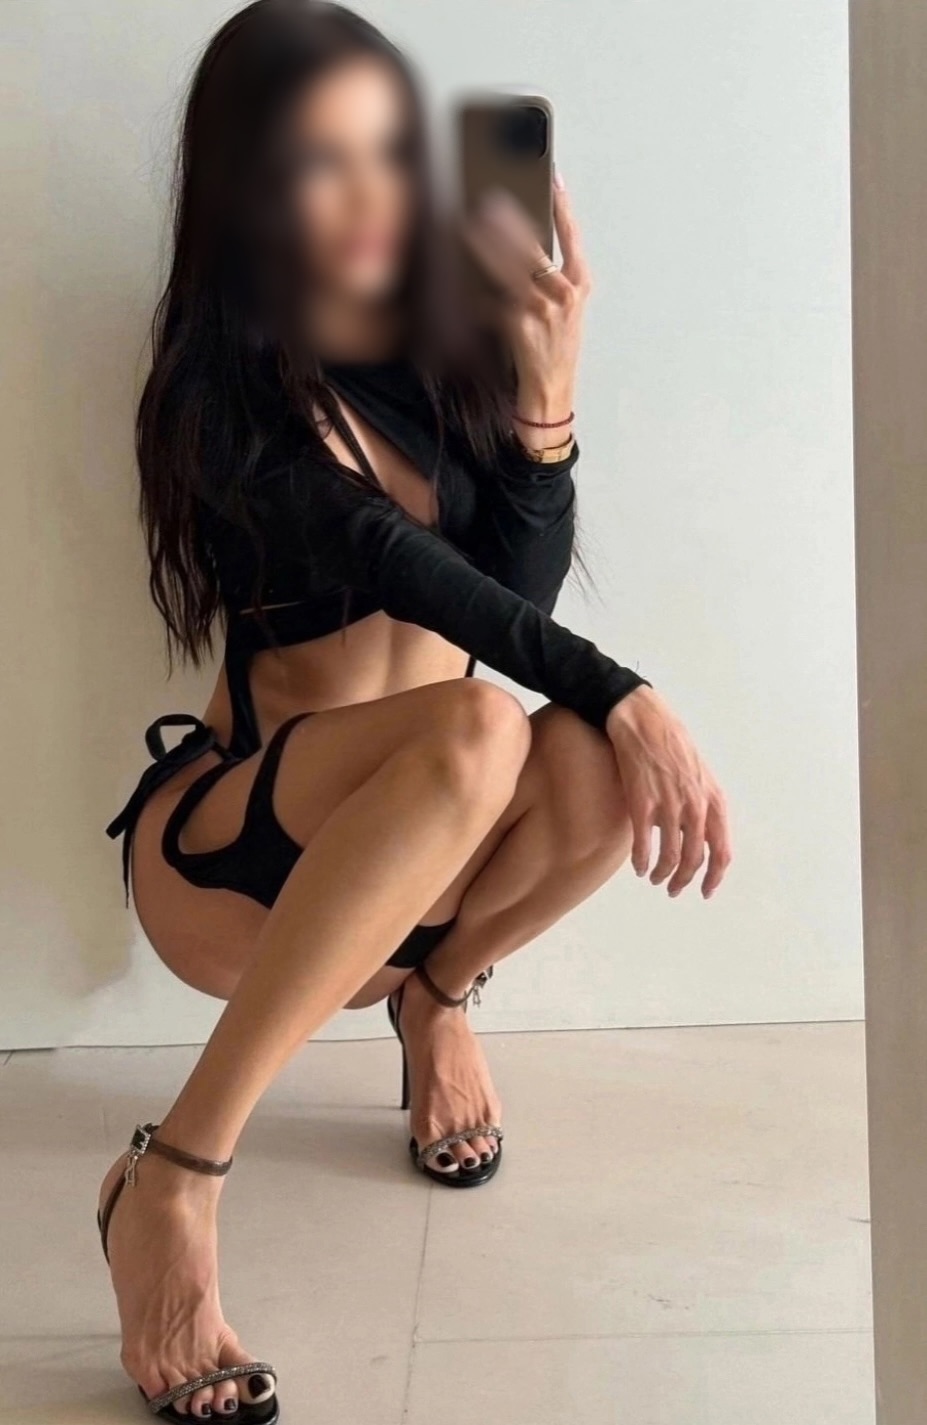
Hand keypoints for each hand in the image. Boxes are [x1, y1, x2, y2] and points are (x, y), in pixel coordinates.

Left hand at [463, 175, 589, 422]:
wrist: (551, 388)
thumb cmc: (554, 343)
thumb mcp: (563, 305)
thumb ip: (549, 274)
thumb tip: (516, 236)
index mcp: (579, 284)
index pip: (572, 235)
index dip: (562, 205)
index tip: (552, 177)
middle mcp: (564, 295)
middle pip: (532, 248)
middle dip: (509, 221)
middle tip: (489, 198)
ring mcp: (541, 311)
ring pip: (509, 268)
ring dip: (486, 245)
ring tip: (469, 225)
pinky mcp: (518, 327)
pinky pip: (491, 299)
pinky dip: (475, 288)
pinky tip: (459, 273)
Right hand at [606, 686, 731, 898]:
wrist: (644, 720)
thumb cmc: (672, 745)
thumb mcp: (701, 776)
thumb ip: (705, 806)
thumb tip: (701, 838)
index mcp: (714, 801)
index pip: (722, 852)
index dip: (715, 878)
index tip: (705, 892)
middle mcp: (696, 806)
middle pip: (695, 860)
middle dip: (684, 881)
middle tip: (673, 889)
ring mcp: (669, 805)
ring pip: (670, 858)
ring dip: (661, 875)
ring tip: (653, 878)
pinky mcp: (642, 803)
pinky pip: (644, 845)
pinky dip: (641, 861)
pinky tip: (638, 866)